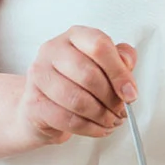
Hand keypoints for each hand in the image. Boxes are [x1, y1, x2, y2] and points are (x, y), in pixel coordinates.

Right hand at [20, 27, 137, 143]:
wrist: (42, 105)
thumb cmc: (76, 81)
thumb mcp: (102, 65)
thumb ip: (120, 59)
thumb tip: (127, 64)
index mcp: (75, 36)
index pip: (99, 46)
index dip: (119, 72)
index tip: (130, 93)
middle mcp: (53, 50)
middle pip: (89, 75)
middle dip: (111, 99)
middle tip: (122, 111)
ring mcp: (39, 75)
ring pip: (77, 100)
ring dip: (101, 116)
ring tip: (112, 121)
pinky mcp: (33, 102)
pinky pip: (66, 119)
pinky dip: (89, 128)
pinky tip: (99, 128)